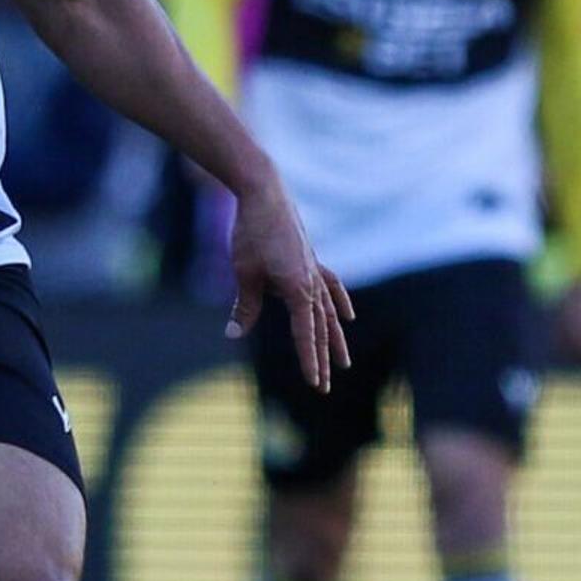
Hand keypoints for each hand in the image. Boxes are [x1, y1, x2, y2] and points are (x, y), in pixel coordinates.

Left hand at [224, 177, 352, 391]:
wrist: (264, 193)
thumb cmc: (252, 233)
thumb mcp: (245, 273)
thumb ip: (244, 307)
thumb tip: (233, 335)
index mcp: (298, 290)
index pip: (306, 334)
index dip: (309, 361)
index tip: (315, 384)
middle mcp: (312, 283)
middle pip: (321, 328)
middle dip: (322, 358)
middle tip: (325, 387)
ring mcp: (313, 271)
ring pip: (329, 312)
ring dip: (335, 338)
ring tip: (344, 361)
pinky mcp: (309, 261)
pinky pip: (331, 287)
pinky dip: (339, 302)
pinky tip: (347, 316)